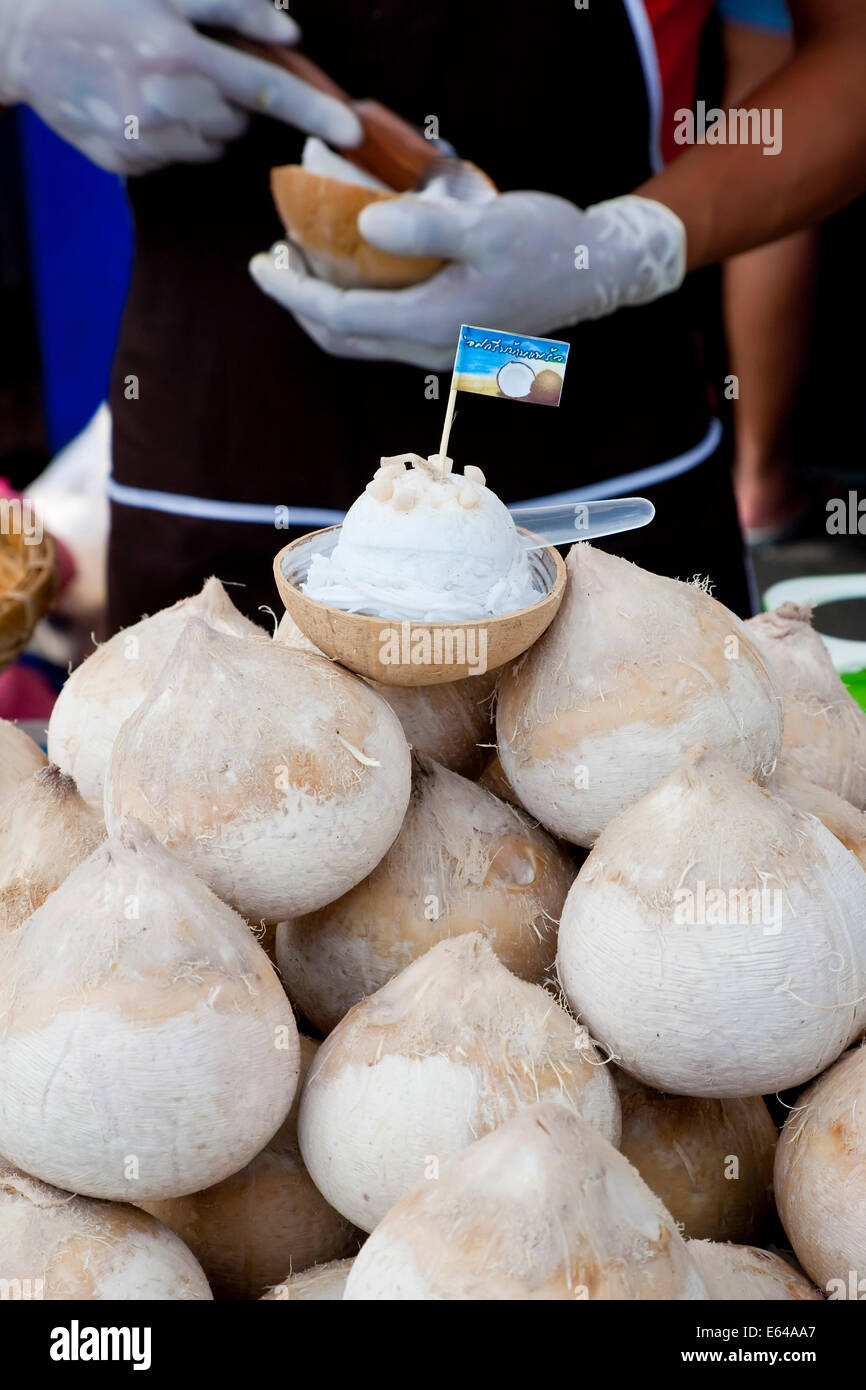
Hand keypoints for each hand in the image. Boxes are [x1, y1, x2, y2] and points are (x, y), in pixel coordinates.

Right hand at [0, 0, 359, 175]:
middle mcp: (160, 102)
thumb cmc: (95, 0)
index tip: (351, 133)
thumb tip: (290, 39)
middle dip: (228, 99)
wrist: (18, 37)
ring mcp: (140, 139)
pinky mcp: (124, 162)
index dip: (312, 111)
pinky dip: (168, 135)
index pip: (264, 90)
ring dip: (199, 118)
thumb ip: (230, 7)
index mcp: (175, 51)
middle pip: (237, 123)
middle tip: (190, 66)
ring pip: (208, 145)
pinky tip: (135, 103)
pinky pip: (174, 157)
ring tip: (156, 82)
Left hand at [249, 192, 686, 368]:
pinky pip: (386, 330)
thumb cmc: (549, 244)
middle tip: (274, 258)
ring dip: (325, 306)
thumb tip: (363, 227)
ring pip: (362, 338)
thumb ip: (425, 227)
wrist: (597, 272)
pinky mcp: (450, 336)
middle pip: (342, 337)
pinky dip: (357, 304)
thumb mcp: (488, 225)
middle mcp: (430, 348)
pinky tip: (355, 267)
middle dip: (300, 303)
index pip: (340, 315)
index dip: (292, 292)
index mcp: (432, 325)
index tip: (260, 263)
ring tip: (304, 260)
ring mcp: (440, 348)